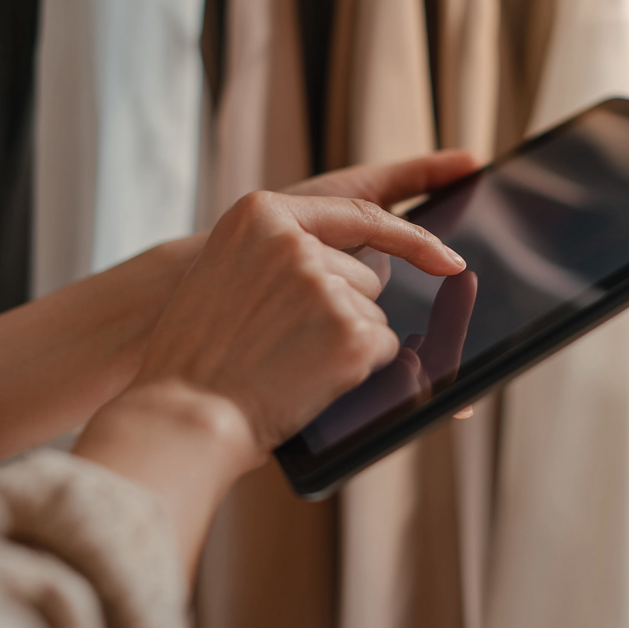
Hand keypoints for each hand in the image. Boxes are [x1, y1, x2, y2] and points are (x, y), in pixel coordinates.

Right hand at [0, 151, 479, 466]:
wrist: (182, 414)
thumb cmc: (197, 358)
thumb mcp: (225, 276)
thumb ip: (279, 255)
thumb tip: (368, 266)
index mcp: (259, 214)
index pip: (359, 213)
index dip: (409, 236)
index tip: (446, 255)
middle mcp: (295, 240)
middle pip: (367, 274)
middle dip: (344, 310)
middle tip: (285, 345)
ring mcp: (325, 284)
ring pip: (373, 315)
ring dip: (346, 342)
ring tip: (285, 364)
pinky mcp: (350, 331)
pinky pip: (382, 350)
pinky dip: (356, 371)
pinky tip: (307, 381)